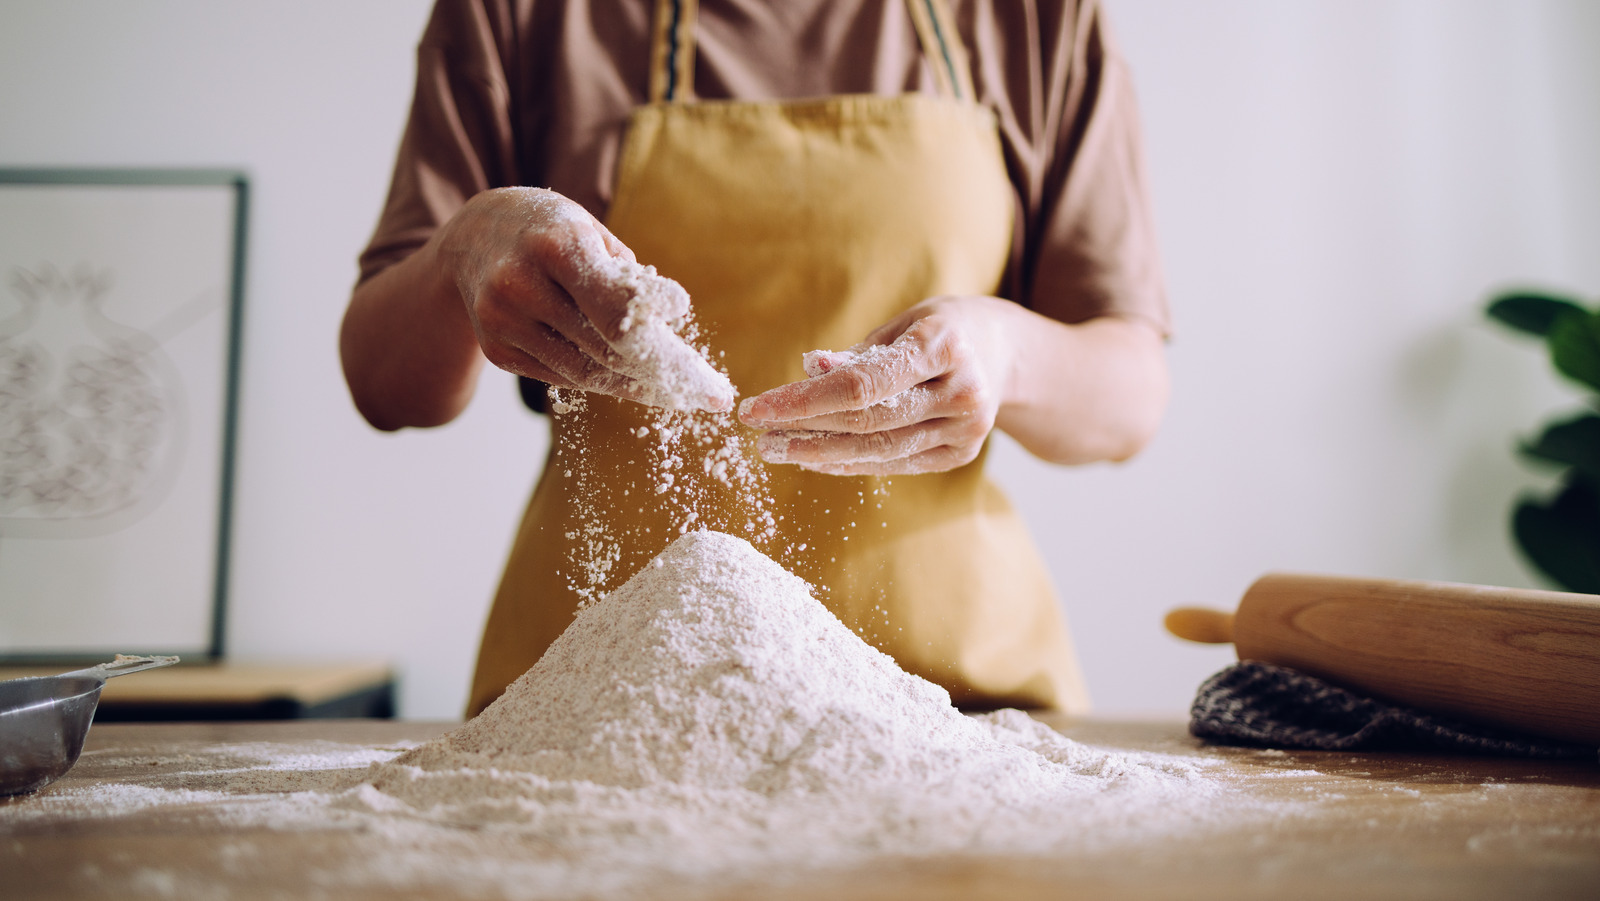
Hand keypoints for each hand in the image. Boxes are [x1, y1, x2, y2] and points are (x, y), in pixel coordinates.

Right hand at [438, 187, 731, 411]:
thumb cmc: (554, 232)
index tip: (695, 339)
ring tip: (679, 394)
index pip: (616, 305)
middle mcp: (521, 285)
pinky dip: (600, 379)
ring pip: (587, 372)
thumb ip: (628, 279)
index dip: (659, 330)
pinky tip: (630, 381)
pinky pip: (562, 377)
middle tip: (709, 392)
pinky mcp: (497, 351)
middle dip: (664, 373)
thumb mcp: (592, 232)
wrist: (474, 238)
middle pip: (608, 348)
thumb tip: (667, 324)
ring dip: (637, 385)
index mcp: (555, 245)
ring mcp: (503, 322)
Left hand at [738, 296, 1014, 474]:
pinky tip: (815, 458)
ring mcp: (966, 430)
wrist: (1007, 354)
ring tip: (777, 449)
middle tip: (759, 433)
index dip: (803, 400)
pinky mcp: (960, 455)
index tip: (756, 407)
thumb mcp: (903, 324)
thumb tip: (809, 370)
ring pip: (879, 450)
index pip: (862, 384)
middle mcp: (961, 391)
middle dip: (804, 429)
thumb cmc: (941, 330)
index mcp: (944, 345)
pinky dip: (850, 463)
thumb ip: (858, 354)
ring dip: (820, 453)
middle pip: (867, 421)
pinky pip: (894, 464)